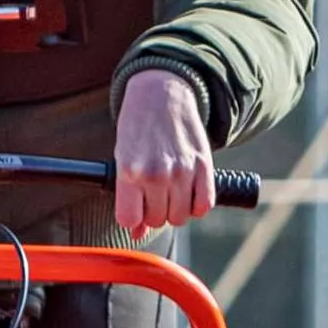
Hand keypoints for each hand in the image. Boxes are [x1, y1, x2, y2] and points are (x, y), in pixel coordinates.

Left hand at [113, 67, 218, 235]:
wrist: (162, 94)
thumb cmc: (138, 126)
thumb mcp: (123, 158)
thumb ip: (129, 197)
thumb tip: (135, 233)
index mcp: (130, 172)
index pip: (129, 219)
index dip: (132, 217)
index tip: (135, 209)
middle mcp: (157, 174)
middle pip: (157, 220)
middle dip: (154, 213)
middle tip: (153, 196)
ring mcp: (183, 171)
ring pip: (181, 217)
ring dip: (176, 211)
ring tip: (171, 193)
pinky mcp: (204, 166)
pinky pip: (204, 205)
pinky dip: (198, 205)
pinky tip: (190, 193)